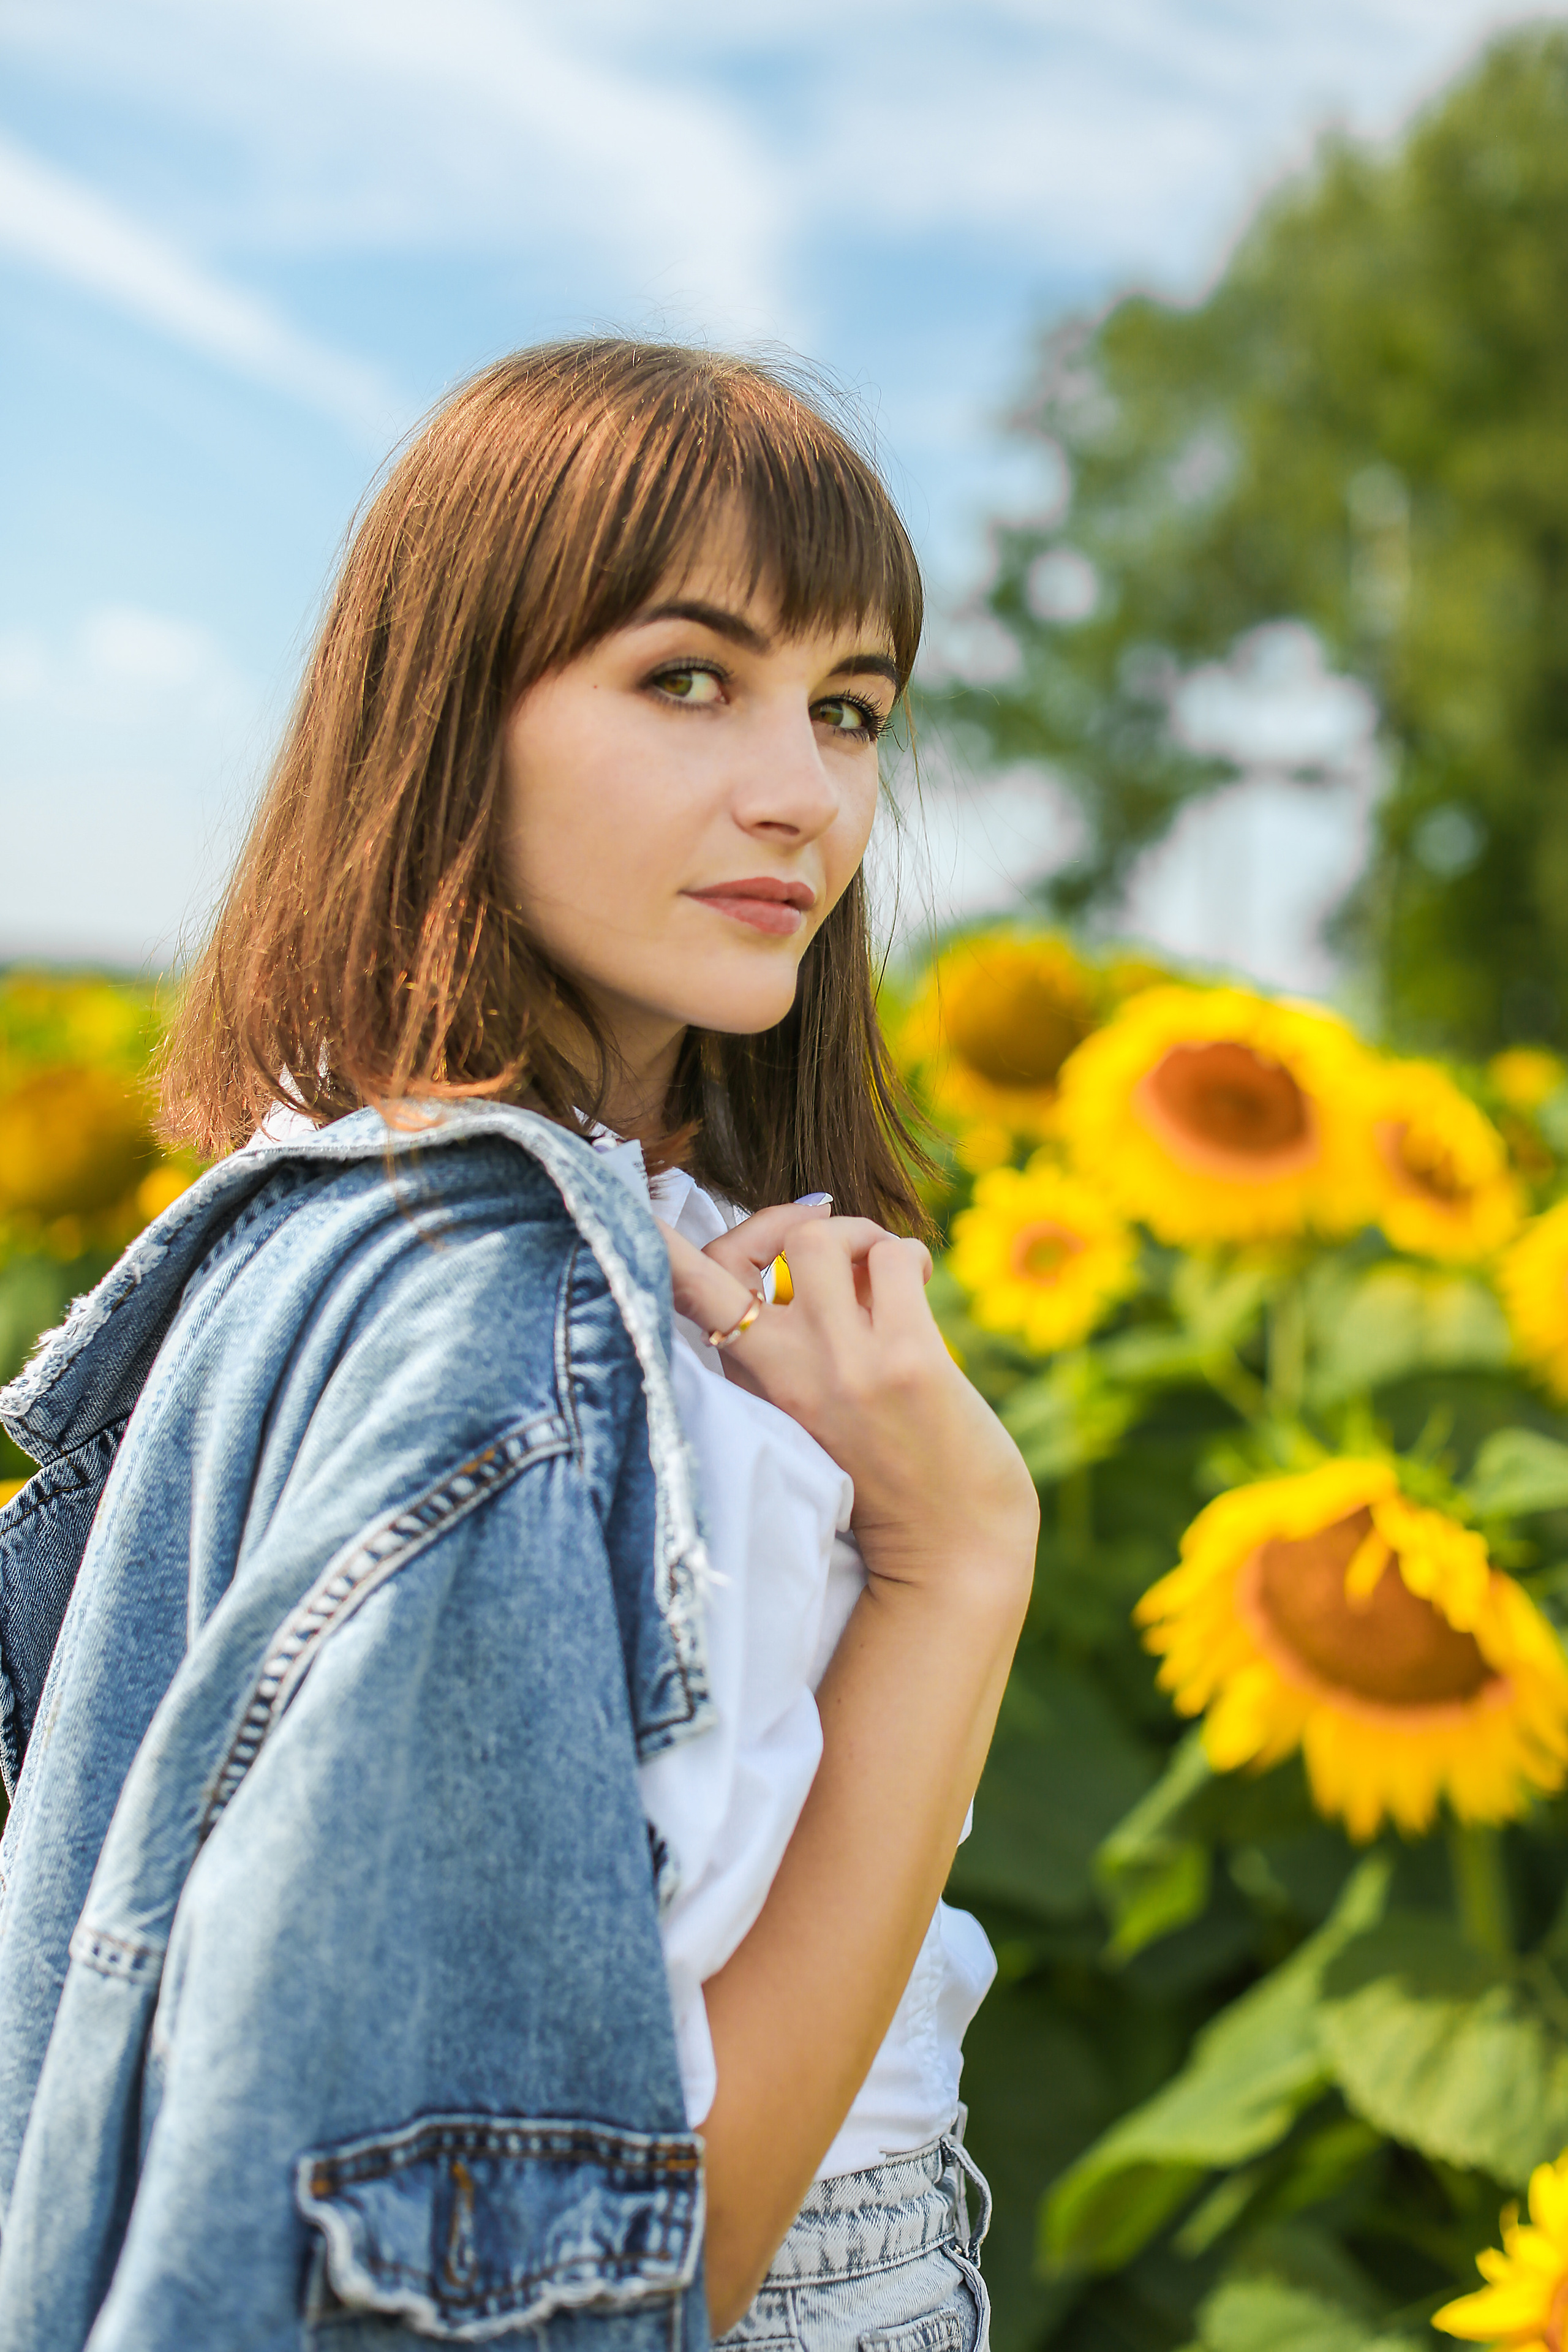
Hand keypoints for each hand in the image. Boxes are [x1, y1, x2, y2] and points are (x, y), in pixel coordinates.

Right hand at [657, 1207, 1036, 1592]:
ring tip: (878, 1264)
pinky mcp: (908, 1361)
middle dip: (767, 1220)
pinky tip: (918, 1280)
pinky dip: (906, 1253)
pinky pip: (893, 1256)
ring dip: (852, 1232)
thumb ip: (783, 1353)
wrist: (950, 1553)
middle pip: (733, 1253)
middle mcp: (782, 1374)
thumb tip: (801, 1247)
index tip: (652, 1217)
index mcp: (746, 1388)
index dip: (655, 1244)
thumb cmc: (880, 1482)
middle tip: (813, 1233)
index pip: (677, 1298)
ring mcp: (844, 1365)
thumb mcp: (801, 1420)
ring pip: (817, 1235)